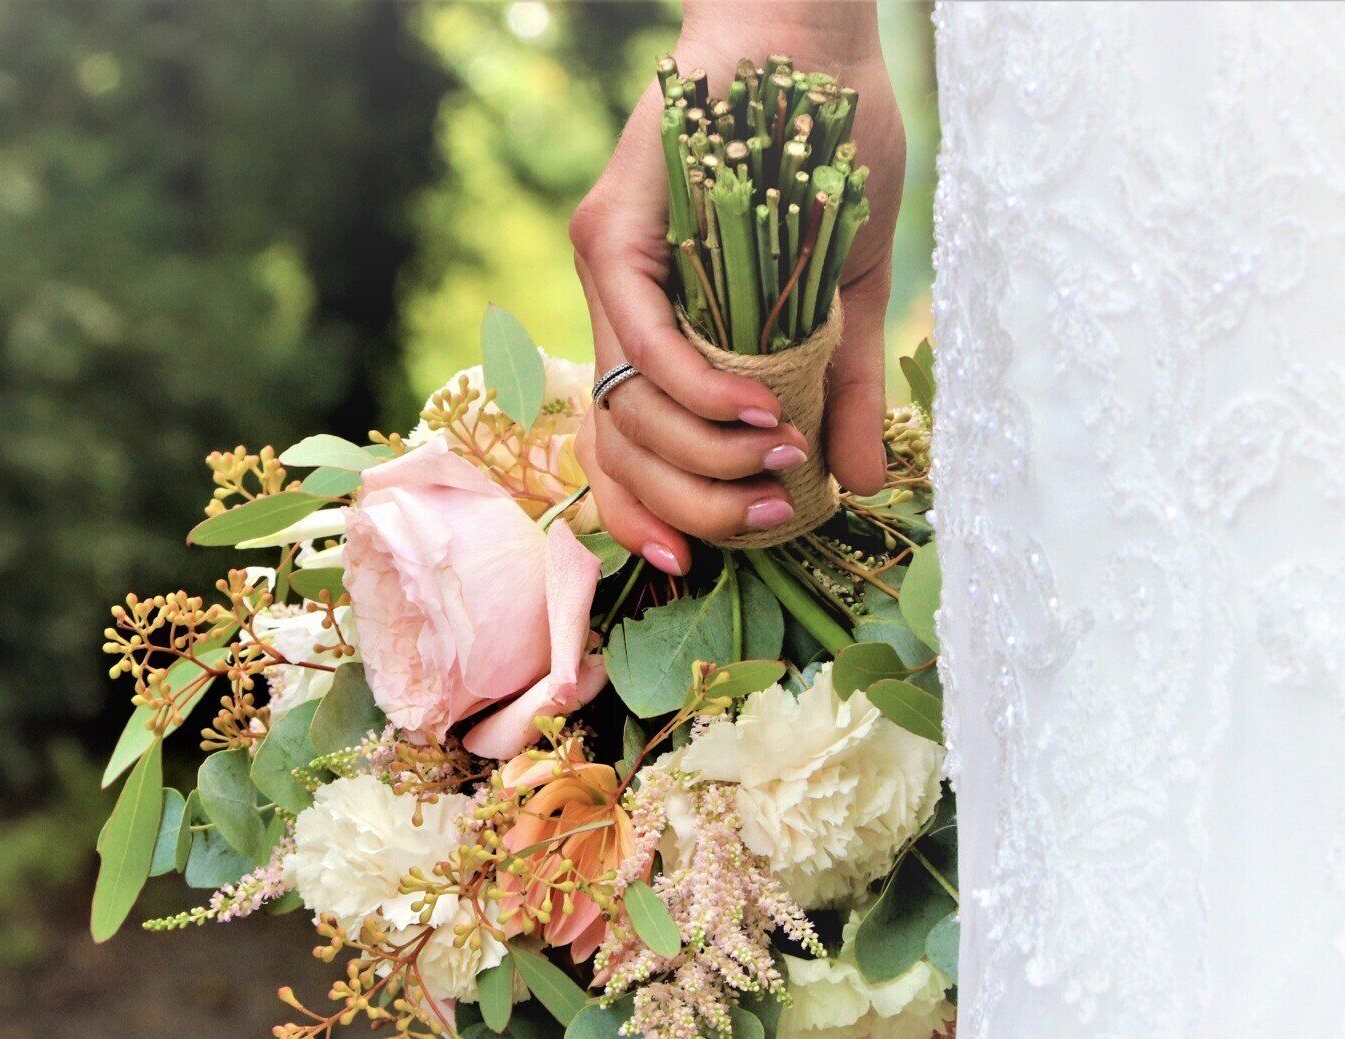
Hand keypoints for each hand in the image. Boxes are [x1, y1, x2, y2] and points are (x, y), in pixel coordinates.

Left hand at [569, 1, 904, 572]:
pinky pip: (644, 342)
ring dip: (702, 459)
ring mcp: (606, 271)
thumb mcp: (843, 296)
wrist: (818, 38)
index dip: (648, 517)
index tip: (699, 562)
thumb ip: (838, 387)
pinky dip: (699, 394)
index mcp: (655, 330)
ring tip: (778, 466)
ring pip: (623, 408)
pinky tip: (756, 416)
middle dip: (688, 508)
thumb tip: (856, 483)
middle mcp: (615, 310)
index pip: (621, 451)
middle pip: (616, 448)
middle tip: (767, 519)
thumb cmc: (829, 157)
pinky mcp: (615, 232)